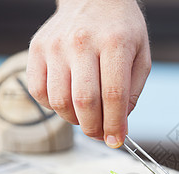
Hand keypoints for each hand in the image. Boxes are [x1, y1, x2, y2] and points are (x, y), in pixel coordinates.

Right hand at [26, 0, 150, 147]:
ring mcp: (56, 45)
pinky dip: (53, 106)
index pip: (113, 95)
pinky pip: (39, 91)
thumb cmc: (121, 29)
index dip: (114, 125)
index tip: (116, 140)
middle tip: (101, 134)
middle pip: (84, 102)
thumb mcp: (140, 56)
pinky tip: (68, 100)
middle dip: (94, 128)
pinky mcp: (37, 48)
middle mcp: (82, 42)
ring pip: (59, 101)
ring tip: (86, 115)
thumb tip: (118, 124)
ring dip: (74, 119)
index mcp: (114, 43)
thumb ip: (132, 91)